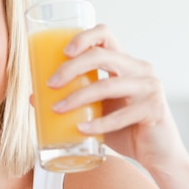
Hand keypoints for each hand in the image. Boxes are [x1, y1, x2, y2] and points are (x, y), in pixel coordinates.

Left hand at [47, 24, 187, 171]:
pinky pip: (122, 115)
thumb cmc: (123, 128)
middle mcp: (138, 70)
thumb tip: (33, 97)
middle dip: (71, 67)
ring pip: (108, 85)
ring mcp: (149, 88)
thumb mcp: (94, 110)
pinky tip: (81, 129)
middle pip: (102, 55)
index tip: (62, 51)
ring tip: (57, 109)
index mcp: (123, 63)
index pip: (105, 35)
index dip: (83, 37)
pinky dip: (98, 123)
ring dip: (77, 97)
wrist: (155, 154)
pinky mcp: (154, 109)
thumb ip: (72, 100)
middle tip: (50, 84)